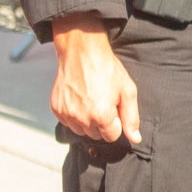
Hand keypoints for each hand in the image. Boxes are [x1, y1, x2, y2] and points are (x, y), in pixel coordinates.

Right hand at [49, 13, 141, 145]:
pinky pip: (68, 122)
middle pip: (96, 135)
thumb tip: (135, 139)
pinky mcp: (56, 109)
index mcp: (101, 116)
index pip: (112, 136)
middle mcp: (81, 118)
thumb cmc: (106, 68)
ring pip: (81, 130)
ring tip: (92, 99)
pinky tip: (80, 99)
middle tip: (103, 101)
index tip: (114, 107)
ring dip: (88, 121)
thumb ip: (131, 118)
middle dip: (102, 122)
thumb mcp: (127, 91)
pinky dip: (75, 115)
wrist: (82, 52)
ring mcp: (66, 114)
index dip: (116, 122)